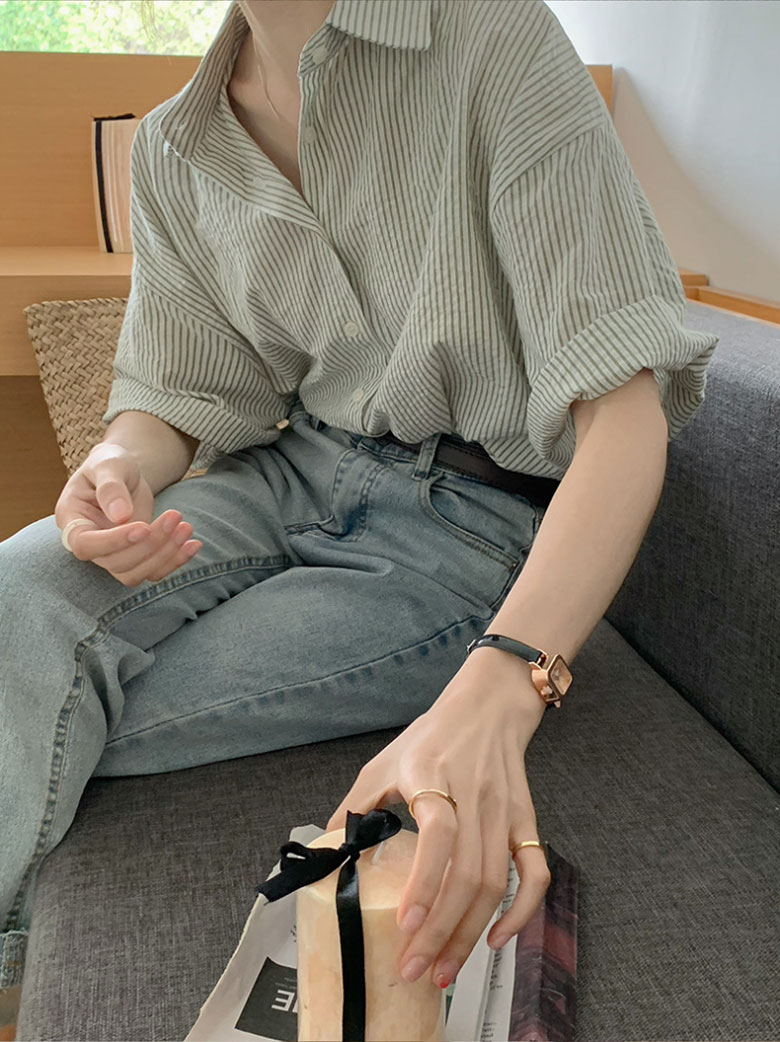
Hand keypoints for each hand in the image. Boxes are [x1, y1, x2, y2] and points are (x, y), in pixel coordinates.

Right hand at [55, 443, 201, 585]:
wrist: (124, 472)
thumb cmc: (110, 463)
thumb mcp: (109, 464)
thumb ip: (111, 487)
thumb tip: (120, 515)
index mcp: (72, 520)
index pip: (86, 545)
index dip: (114, 542)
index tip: (143, 527)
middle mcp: (90, 544)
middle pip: (115, 563)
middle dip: (150, 544)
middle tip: (175, 516)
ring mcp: (112, 554)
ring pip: (135, 573)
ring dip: (164, 555)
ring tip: (186, 527)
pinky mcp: (135, 557)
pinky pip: (153, 572)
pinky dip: (174, 561)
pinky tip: (194, 544)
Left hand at [325, 648, 550, 988]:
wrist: (489, 706)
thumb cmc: (434, 734)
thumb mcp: (384, 761)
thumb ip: (355, 805)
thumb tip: (326, 850)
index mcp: (431, 778)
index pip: (438, 833)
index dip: (424, 882)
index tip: (405, 924)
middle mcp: (472, 797)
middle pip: (467, 875)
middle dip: (441, 932)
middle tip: (415, 970)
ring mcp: (503, 812)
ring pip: (494, 883)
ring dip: (469, 934)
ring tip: (443, 969)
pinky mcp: (525, 820)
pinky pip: (534, 872)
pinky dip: (521, 911)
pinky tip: (496, 939)